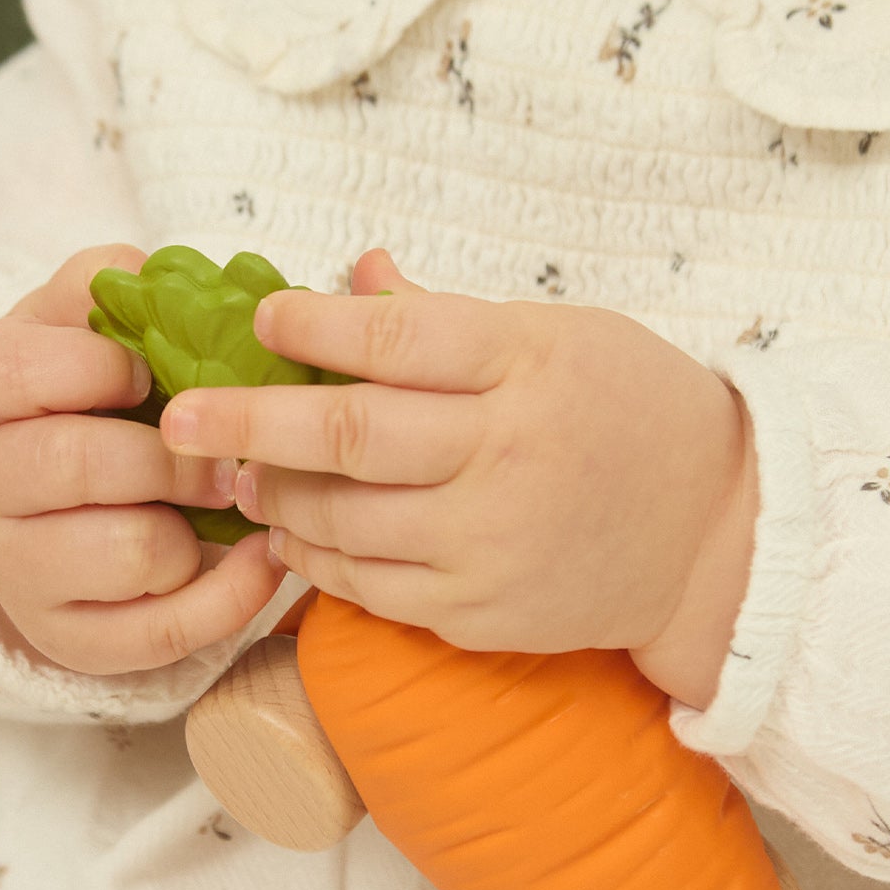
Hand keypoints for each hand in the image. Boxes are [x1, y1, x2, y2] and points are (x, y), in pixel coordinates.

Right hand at [0, 246, 289, 675]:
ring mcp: (20, 570)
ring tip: (218, 507)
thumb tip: (170, 276)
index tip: (155, 373)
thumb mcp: (81, 327)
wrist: (45, 509)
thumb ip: (116, 290)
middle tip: (224, 454)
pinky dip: (230, 595)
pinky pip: (165, 630)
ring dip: (195, 529)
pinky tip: (260, 558)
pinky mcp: (70, 639)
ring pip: (129, 551)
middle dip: (175, 458)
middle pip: (80, 464)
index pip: (27, 369)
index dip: (108, 367)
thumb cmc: (86, 400)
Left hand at [157, 251, 756, 702]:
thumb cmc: (630, 413)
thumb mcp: (558, 338)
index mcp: (527, 366)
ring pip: (344, 521)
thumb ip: (447, 317)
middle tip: (177, 416)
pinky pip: (370, 588)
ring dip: (275, 496)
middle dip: (246, 421)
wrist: (711, 537)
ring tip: (237, 474)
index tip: (261, 319)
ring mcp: (490, 544)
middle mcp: (505, 456)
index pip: (397, 337)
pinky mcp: (480, 614)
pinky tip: (291, 534)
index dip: (314, 327)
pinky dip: (317, 560)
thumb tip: (349, 275)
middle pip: (349, 434)